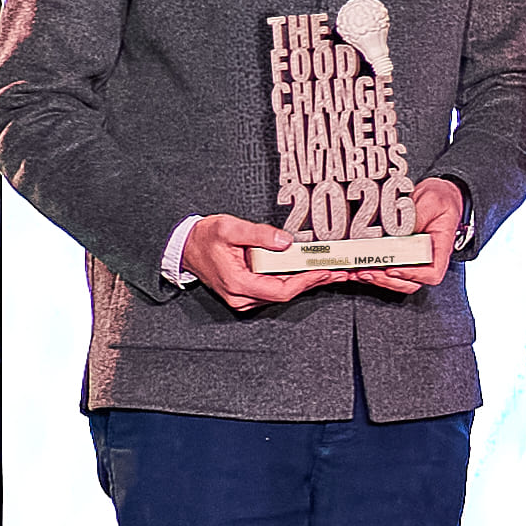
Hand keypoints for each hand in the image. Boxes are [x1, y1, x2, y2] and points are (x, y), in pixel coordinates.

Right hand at [192, 214, 337, 312]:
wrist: (186, 247)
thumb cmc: (204, 238)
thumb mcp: (230, 228)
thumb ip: (258, 234)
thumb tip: (285, 241)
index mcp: (237, 283)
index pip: (280, 290)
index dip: (306, 282)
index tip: (325, 272)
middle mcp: (241, 296)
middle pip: (285, 294)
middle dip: (313, 282)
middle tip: (339, 272)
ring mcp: (243, 298)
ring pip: (281, 294)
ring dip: (306, 283)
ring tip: (330, 271)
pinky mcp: (246, 293)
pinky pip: (274, 290)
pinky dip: (293, 281)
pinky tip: (308, 272)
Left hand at [354, 176, 466, 296]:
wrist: (437, 194)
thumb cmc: (440, 199)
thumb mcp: (432, 201)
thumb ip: (418, 216)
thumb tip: (400, 231)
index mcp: (440, 248)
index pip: (432, 273)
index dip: (413, 275)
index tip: (393, 269)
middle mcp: (427, 258)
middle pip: (411, 283)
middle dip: (387, 281)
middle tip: (368, 272)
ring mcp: (413, 258)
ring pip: (398, 280)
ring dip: (377, 280)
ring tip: (358, 272)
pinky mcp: (399, 254)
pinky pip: (388, 270)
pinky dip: (373, 271)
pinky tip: (357, 267)